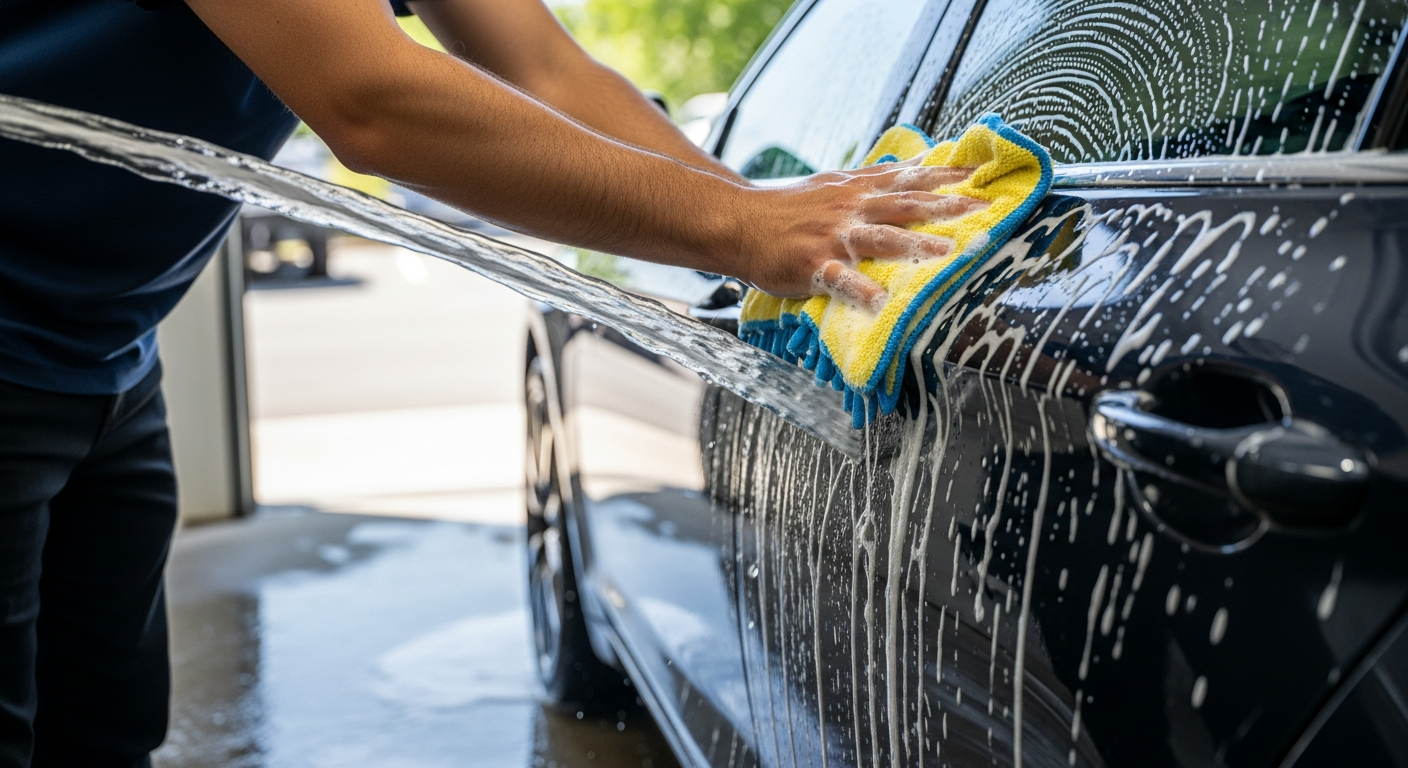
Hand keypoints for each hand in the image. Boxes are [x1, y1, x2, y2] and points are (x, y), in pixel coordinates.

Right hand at [735, 154, 987, 311]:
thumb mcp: (834, 184)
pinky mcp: (813, 265)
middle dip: (947, 206)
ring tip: (950, 251)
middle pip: (905, 204)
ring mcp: (833, 236)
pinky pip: (841, 279)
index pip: (910, 178)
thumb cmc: (789, 207)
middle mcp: (850, 208)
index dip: (946, 175)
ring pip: (881, 237)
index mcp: (857, 189)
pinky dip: (861, 290)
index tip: (982, 174)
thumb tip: (917, 167)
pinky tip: (882, 302)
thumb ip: (875, 180)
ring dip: (917, 243)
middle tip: (985, 209)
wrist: (739, 222)